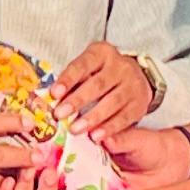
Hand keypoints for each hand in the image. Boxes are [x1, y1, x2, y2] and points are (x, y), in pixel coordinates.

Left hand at [47, 43, 162, 139]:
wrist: (136, 77)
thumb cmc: (101, 74)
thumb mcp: (88, 69)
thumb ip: (72, 81)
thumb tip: (50, 99)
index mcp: (102, 53)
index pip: (83, 64)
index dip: (68, 79)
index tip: (54, 94)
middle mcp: (120, 66)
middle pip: (98, 84)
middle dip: (77, 100)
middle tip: (60, 115)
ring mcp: (132, 85)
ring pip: (113, 102)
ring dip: (92, 117)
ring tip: (75, 129)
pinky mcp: (139, 104)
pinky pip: (124, 117)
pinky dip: (109, 128)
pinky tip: (96, 136)